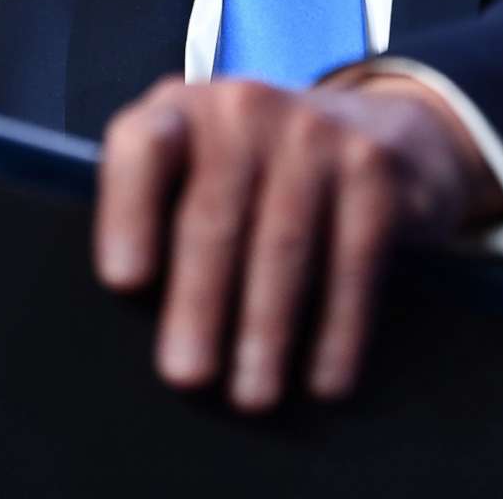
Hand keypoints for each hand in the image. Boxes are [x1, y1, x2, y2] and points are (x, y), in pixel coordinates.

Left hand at [93, 73, 502, 412]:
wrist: (378, 134)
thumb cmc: (258, 177)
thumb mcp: (202, 167)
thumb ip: (165, 216)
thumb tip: (145, 322)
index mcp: (181, 110)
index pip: (142, 146)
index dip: (128, 211)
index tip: (125, 283)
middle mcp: (245, 108)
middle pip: (213, 214)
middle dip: (199, 303)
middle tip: (187, 376)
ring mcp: (315, 132)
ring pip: (282, 244)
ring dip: (265, 329)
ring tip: (251, 394)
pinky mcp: (374, 169)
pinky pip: (352, 260)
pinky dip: (339, 328)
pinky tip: (324, 378)